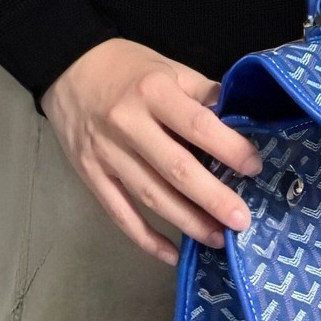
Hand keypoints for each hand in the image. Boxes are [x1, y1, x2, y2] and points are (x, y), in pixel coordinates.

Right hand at [39, 38, 263, 266]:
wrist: (66, 66)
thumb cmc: (126, 67)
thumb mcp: (167, 66)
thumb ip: (201, 92)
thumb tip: (238, 117)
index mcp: (153, 91)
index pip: (197, 125)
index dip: (229, 148)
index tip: (254, 167)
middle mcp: (128, 124)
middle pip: (176, 169)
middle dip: (213, 198)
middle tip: (242, 220)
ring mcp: (106, 154)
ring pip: (152, 196)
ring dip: (187, 222)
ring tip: (218, 238)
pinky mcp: (90, 175)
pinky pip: (121, 214)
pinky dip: (147, 238)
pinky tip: (172, 254)